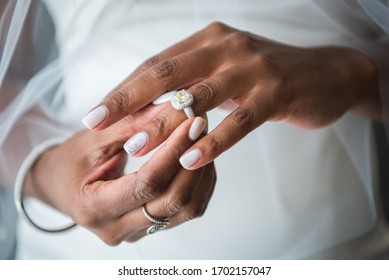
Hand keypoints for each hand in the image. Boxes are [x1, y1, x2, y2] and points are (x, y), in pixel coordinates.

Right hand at [25, 111, 214, 243]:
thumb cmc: (71, 159)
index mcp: (94, 207)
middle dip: (193, 160)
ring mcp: (135, 233)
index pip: (148, 183)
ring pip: (186, 209)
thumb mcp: (94, 137)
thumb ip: (132, 124)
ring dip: (201, 173)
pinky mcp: (149, 229)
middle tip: (201, 125)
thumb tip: (173, 105)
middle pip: (173, 200)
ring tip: (200, 139)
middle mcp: (116, 229)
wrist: (60, 186)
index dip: (174, 151)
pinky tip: (197, 158)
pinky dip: (199, 184)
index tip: (192, 122)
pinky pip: (186, 211)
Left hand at [83, 22, 379, 169]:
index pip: (157, 65)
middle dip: (128, 99)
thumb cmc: (267, 76)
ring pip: (200, 97)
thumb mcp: (226, 71)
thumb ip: (194, 84)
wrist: (327, 74)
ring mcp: (252, 68)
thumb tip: (151, 111)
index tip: (96, 111)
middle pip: (167, 74)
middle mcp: (226, 46)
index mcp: (209, 39)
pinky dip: (214, 141)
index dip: (124, 89)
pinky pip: (239, 120)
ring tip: (135, 146)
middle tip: (96, 121)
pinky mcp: (276, 92)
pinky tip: (192, 159)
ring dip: (165, 124)